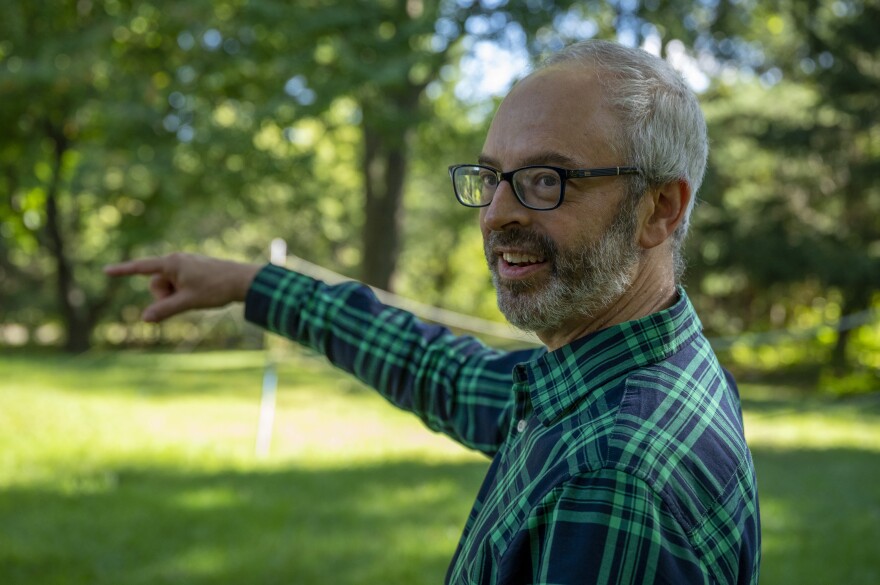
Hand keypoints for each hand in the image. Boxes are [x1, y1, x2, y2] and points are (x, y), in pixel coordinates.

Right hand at [104, 253, 261, 321]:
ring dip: (176, 296)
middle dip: (165, 296)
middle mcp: (176, 260)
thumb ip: (164, 310)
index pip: (141, 268)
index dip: (123, 271)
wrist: (243, 280)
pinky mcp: (194, 269)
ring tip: (197, 295)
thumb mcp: (188, 302)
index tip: (106, 271)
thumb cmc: (216, 288)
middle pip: (156, 284)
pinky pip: (180, 284)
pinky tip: (201, 293)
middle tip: (186, 299)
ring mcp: (186, 264)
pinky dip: (184, 292)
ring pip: (169, 286)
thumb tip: (145, 318)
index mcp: (172, 263)